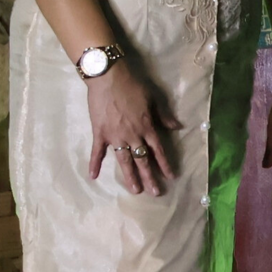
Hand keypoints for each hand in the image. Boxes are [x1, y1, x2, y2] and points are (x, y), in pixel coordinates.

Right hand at [85, 71, 179, 194]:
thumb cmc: (133, 86)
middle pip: (143, 160)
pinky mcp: (100, 133)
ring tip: (135, 190)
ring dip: (130, 176)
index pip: (158, 150)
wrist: (109, 78)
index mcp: (147, 127)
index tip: (171, 177)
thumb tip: (177, 127)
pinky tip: (93, 176)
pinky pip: (97, 152)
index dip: (165, 164)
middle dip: (150, 177)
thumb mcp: (154, 99)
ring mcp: (115, 136)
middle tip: (155, 193)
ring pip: (124, 160)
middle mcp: (133, 135)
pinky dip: (94, 164)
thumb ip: (164, 116)